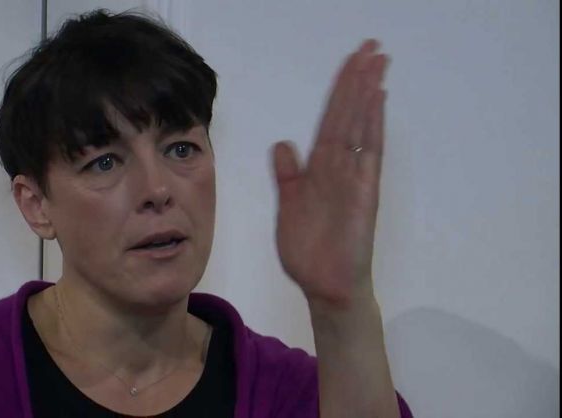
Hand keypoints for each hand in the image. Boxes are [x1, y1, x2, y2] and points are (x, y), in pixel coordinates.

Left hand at [272, 39, 388, 308]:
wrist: (324, 285)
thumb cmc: (308, 250)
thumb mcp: (289, 206)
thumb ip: (288, 175)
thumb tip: (283, 144)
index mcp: (319, 169)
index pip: (330, 121)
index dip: (338, 92)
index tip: (349, 63)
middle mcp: (339, 167)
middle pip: (348, 115)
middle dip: (357, 80)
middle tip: (370, 46)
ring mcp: (354, 177)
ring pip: (361, 125)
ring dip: (367, 92)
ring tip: (377, 60)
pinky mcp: (364, 192)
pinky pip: (370, 152)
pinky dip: (373, 124)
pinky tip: (377, 99)